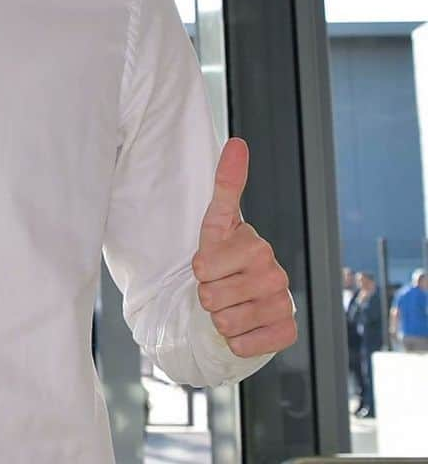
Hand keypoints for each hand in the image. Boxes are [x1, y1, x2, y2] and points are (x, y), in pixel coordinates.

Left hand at [190, 137, 296, 358]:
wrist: (240, 302)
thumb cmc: (224, 260)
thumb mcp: (217, 222)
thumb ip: (226, 183)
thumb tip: (239, 141)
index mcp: (256, 245)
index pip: (203, 266)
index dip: (199, 270)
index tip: (210, 264)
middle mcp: (275, 273)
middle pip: (211, 297)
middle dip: (207, 296)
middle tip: (220, 288)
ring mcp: (283, 303)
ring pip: (225, 322)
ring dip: (220, 318)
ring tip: (231, 305)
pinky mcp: (287, 333)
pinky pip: (244, 344)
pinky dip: (237, 341)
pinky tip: (245, 326)